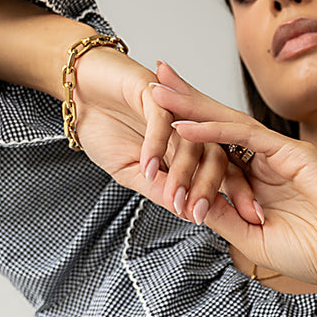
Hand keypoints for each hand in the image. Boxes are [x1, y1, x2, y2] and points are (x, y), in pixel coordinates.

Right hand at [69, 47, 262, 225]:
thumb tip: (186, 214)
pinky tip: (148, 167)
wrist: (77, 91)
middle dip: (212, 189)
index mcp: (188, 146)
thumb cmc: (103, 128)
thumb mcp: (129, 170)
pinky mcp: (154, 91)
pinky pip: (162, 120)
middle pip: (215, 157)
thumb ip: (157, 189)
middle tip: (204, 215)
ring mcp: (174, 108)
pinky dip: (156, 145)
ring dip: (183, 172)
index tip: (239, 225)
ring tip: (175, 198)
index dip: (230, 198)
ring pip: (192, 141)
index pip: (219, 173)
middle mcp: (189, 126)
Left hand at [149, 61, 316, 296]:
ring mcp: (278, 155)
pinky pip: (245, 137)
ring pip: (227, 125)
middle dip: (183, 105)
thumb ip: (223, 216)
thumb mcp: (253, 240)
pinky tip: (185, 124)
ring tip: (158, 90)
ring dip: (191, 107)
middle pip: (216, 129)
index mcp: (258, 187)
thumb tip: (187, 201)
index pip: (214, 157)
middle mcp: (265, 165)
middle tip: (151, 82)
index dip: (185, 142)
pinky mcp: (291, 152)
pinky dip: (213, 130)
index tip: (153, 130)